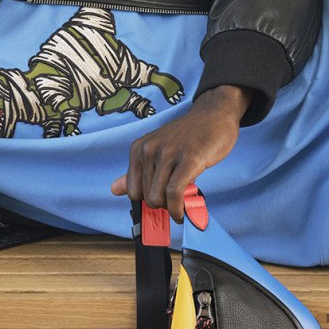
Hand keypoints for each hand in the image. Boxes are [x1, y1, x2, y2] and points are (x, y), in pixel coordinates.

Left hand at [111, 85, 253, 221]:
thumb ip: (137, 173)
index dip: (148, 202)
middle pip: (147, 197)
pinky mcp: (189, 159)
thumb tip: (114, 190)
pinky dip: (177, 209)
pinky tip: (182, 212)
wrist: (214, 116)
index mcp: (139, 148)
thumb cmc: (188, 138)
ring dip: (172, 209)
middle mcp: (150, 149)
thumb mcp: (158, 151)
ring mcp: (168, 153)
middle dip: (163, 206)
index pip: (133, 191)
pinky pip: (174, 192)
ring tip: (182, 205)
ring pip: (159, 197)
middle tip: (177, 201)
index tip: (162, 203)